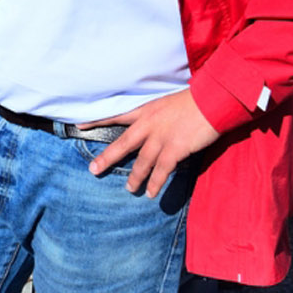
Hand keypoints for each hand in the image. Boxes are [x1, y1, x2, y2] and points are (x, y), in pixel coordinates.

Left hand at [80, 89, 219, 197]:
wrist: (213, 100)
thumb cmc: (196, 99)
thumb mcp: (170, 102)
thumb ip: (160, 115)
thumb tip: (157, 128)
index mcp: (147, 109)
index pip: (116, 114)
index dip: (97, 120)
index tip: (79, 124)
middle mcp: (149, 123)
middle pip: (122, 143)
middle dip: (107, 158)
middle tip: (93, 170)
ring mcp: (161, 137)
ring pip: (142, 162)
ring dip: (135, 177)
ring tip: (129, 188)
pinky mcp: (174, 149)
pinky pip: (161, 170)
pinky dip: (155, 183)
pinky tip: (151, 193)